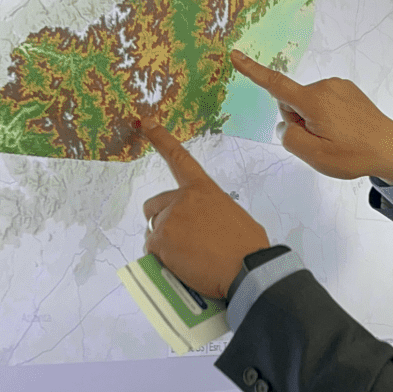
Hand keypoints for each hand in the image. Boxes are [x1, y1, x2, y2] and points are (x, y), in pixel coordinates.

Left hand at [140, 119, 268, 299]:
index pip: (179, 159)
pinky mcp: (161, 240)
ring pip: (152, 232)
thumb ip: (210, 214)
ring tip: (186, 260)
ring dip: (163, 245)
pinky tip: (180, 267)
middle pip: (153, 206)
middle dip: (159, 222)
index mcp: (204, 189)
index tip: (145, 122)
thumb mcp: (232, 218)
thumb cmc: (247, 248)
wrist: (246, 269)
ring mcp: (169, 219)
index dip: (160, 139)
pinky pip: (150, 251)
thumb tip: (201, 230)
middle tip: (177, 242)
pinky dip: (160, 261)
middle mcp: (182, 199)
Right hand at [230, 50, 392, 183]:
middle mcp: (324, 87)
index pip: (275, 84)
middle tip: (320, 141)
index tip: (235, 55)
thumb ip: (290, 138)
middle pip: (291, 102)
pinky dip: (325, 115)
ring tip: (336, 137)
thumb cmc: (354, 155)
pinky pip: (323, 101)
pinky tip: (343, 130)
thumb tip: (284, 125)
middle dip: (297, 121)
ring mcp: (337, 86)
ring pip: (307, 103)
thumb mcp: (315, 156)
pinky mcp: (347, 89)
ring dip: (313, 120)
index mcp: (314, 101)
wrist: (391, 148)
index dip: (253, 71)